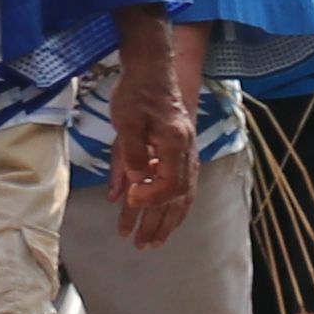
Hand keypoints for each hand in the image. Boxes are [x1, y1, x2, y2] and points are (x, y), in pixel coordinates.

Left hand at [110, 105, 198, 248]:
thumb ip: (131, 154)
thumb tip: (133, 185)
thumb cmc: (137, 91)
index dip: (150, 198)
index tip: (131, 200)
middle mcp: (186, 152)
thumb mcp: (127, 119)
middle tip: (141, 245)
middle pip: (177, 198)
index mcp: (175, 144)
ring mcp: (186, 154)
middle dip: (158, 224)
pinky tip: (160, 217)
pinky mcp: (180, 153)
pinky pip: (180, 187)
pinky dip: (172, 206)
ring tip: (152, 242)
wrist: (152, 68)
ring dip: (166, 221)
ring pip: (181, 196)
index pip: (170, 185)